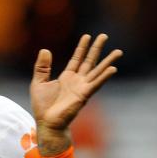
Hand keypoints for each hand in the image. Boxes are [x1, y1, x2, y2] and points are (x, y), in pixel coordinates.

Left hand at [30, 34, 122, 155]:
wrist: (47, 122)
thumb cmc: (43, 106)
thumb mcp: (38, 82)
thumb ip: (42, 67)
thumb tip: (45, 49)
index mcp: (67, 77)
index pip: (77, 59)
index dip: (82, 48)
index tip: (87, 36)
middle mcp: (77, 81)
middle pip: (89, 61)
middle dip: (96, 48)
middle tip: (104, 35)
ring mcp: (82, 87)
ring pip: (97, 71)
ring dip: (107, 61)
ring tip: (118, 51)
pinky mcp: (84, 95)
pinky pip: (96, 84)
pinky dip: (104, 76)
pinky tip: (113, 69)